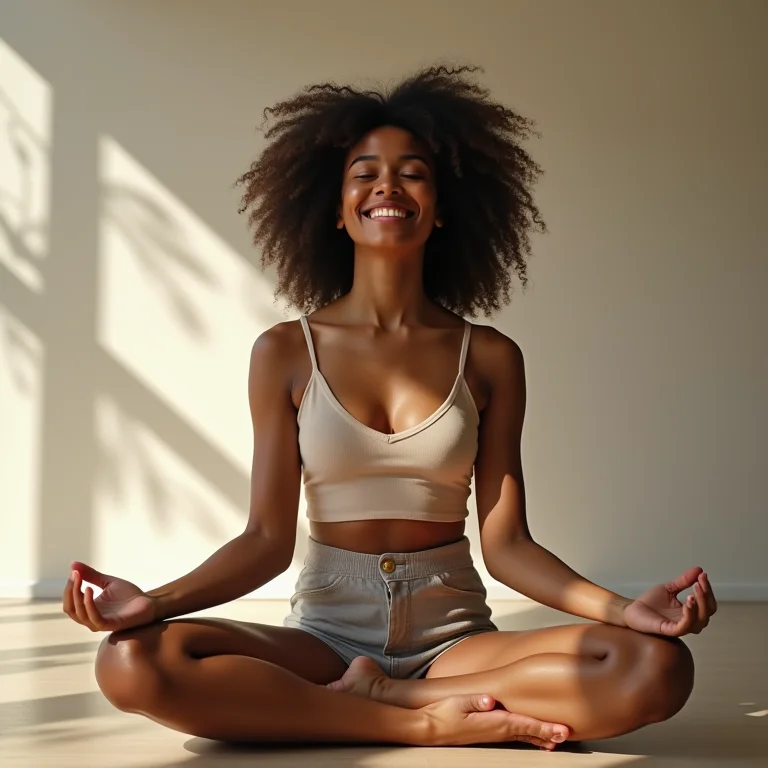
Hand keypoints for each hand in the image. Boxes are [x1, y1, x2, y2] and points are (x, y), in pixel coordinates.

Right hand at [62, 561, 157, 631]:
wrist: (148, 602)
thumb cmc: (129, 595)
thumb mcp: (107, 582)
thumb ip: (91, 575)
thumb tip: (73, 564)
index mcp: (89, 609)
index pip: (70, 601)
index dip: (69, 587)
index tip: (74, 571)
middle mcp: (90, 618)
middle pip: (70, 609)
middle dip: (70, 591)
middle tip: (75, 575)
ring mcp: (99, 623)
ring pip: (79, 614)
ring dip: (77, 596)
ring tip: (81, 579)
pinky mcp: (110, 624)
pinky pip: (94, 618)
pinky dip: (88, 604)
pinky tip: (89, 590)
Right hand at [421, 694, 569, 749]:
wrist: (429, 728)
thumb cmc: (442, 713)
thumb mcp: (457, 702)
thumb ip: (475, 700)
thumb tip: (488, 699)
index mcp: (493, 721)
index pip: (524, 724)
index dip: (544, 727)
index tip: (561, 730)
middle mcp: (496, 730)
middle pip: (528, 732)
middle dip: (548, 733)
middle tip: (567, 735)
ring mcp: (492, 734)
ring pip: (522, 735)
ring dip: (540, 737)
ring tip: (556, 740)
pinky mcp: (487, 733)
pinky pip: (513, 735)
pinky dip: (526, 736)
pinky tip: (532, 737)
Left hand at [623, 567, 716, 636]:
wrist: (632, 609)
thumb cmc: (651, 602)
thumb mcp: (669, 588)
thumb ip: (684, 581)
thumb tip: (699, 569)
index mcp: (691, 612)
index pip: (708, 604)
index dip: (708, 590)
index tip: (703, 575)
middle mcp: (689, 621)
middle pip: (708, 612)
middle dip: (706, 596)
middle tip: (700, 581)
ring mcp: (680, 627)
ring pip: (700, 621)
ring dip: (700, 605)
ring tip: (694, 591)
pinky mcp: (669, 630)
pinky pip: (684, 627)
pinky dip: (689, 615)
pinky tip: (688, 602)